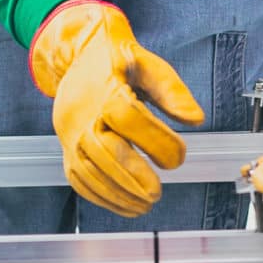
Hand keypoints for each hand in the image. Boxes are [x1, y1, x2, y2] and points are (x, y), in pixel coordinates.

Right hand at [29, 0, 203, 216]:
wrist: (80, 57)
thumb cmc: (120, 61)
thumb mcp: (148, 64)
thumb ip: (172, 91)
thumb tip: (196, 120)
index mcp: (105, 87)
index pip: (128, 117)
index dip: (154, 139)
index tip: (179, 157)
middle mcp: (82, 113)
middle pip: (104, 149)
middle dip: (132, 176)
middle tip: (157, 193)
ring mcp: (70, 135)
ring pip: (90, 170)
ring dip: (117, 193)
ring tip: (145, 204)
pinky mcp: (66, 150)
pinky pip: (79, 179)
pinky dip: (101, 197)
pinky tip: (125, 205)